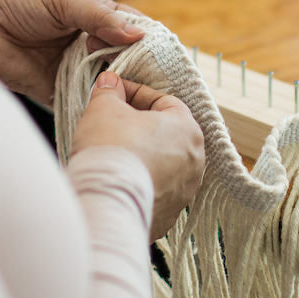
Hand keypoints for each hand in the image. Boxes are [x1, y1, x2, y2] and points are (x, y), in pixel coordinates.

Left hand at [0, 0, 144, 104]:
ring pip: (108, 83)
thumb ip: (98, 18)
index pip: (132, 30)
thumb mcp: (62, 1)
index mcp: (96, 17)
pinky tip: (110, 112)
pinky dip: (95, 107)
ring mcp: (76, 68)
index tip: (164, 57)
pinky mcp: (58, 90)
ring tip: (135, 100)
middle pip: (125, 60)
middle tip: (152, 83)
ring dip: (119, 90)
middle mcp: (90, 44)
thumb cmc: (19, 2)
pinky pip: (83, 101)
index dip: (149, 42)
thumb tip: (138, 34)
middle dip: (139, 71)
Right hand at [71, 72, 204, 241]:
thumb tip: (110, 83)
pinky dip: (140, 182)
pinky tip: (118, 179)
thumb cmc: (112, 149)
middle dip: (139, 125)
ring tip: (114, 153)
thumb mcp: (103, 108)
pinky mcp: (169, 215)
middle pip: (165, 133)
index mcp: (187, 128)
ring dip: (142, 155)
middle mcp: (195, 160)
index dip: (135, 94)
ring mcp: (184, 191)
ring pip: (162, 163)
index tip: (114, 94)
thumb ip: (109, 91)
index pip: (163, 101)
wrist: (107, 204)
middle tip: (112, 122)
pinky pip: (156, 190)